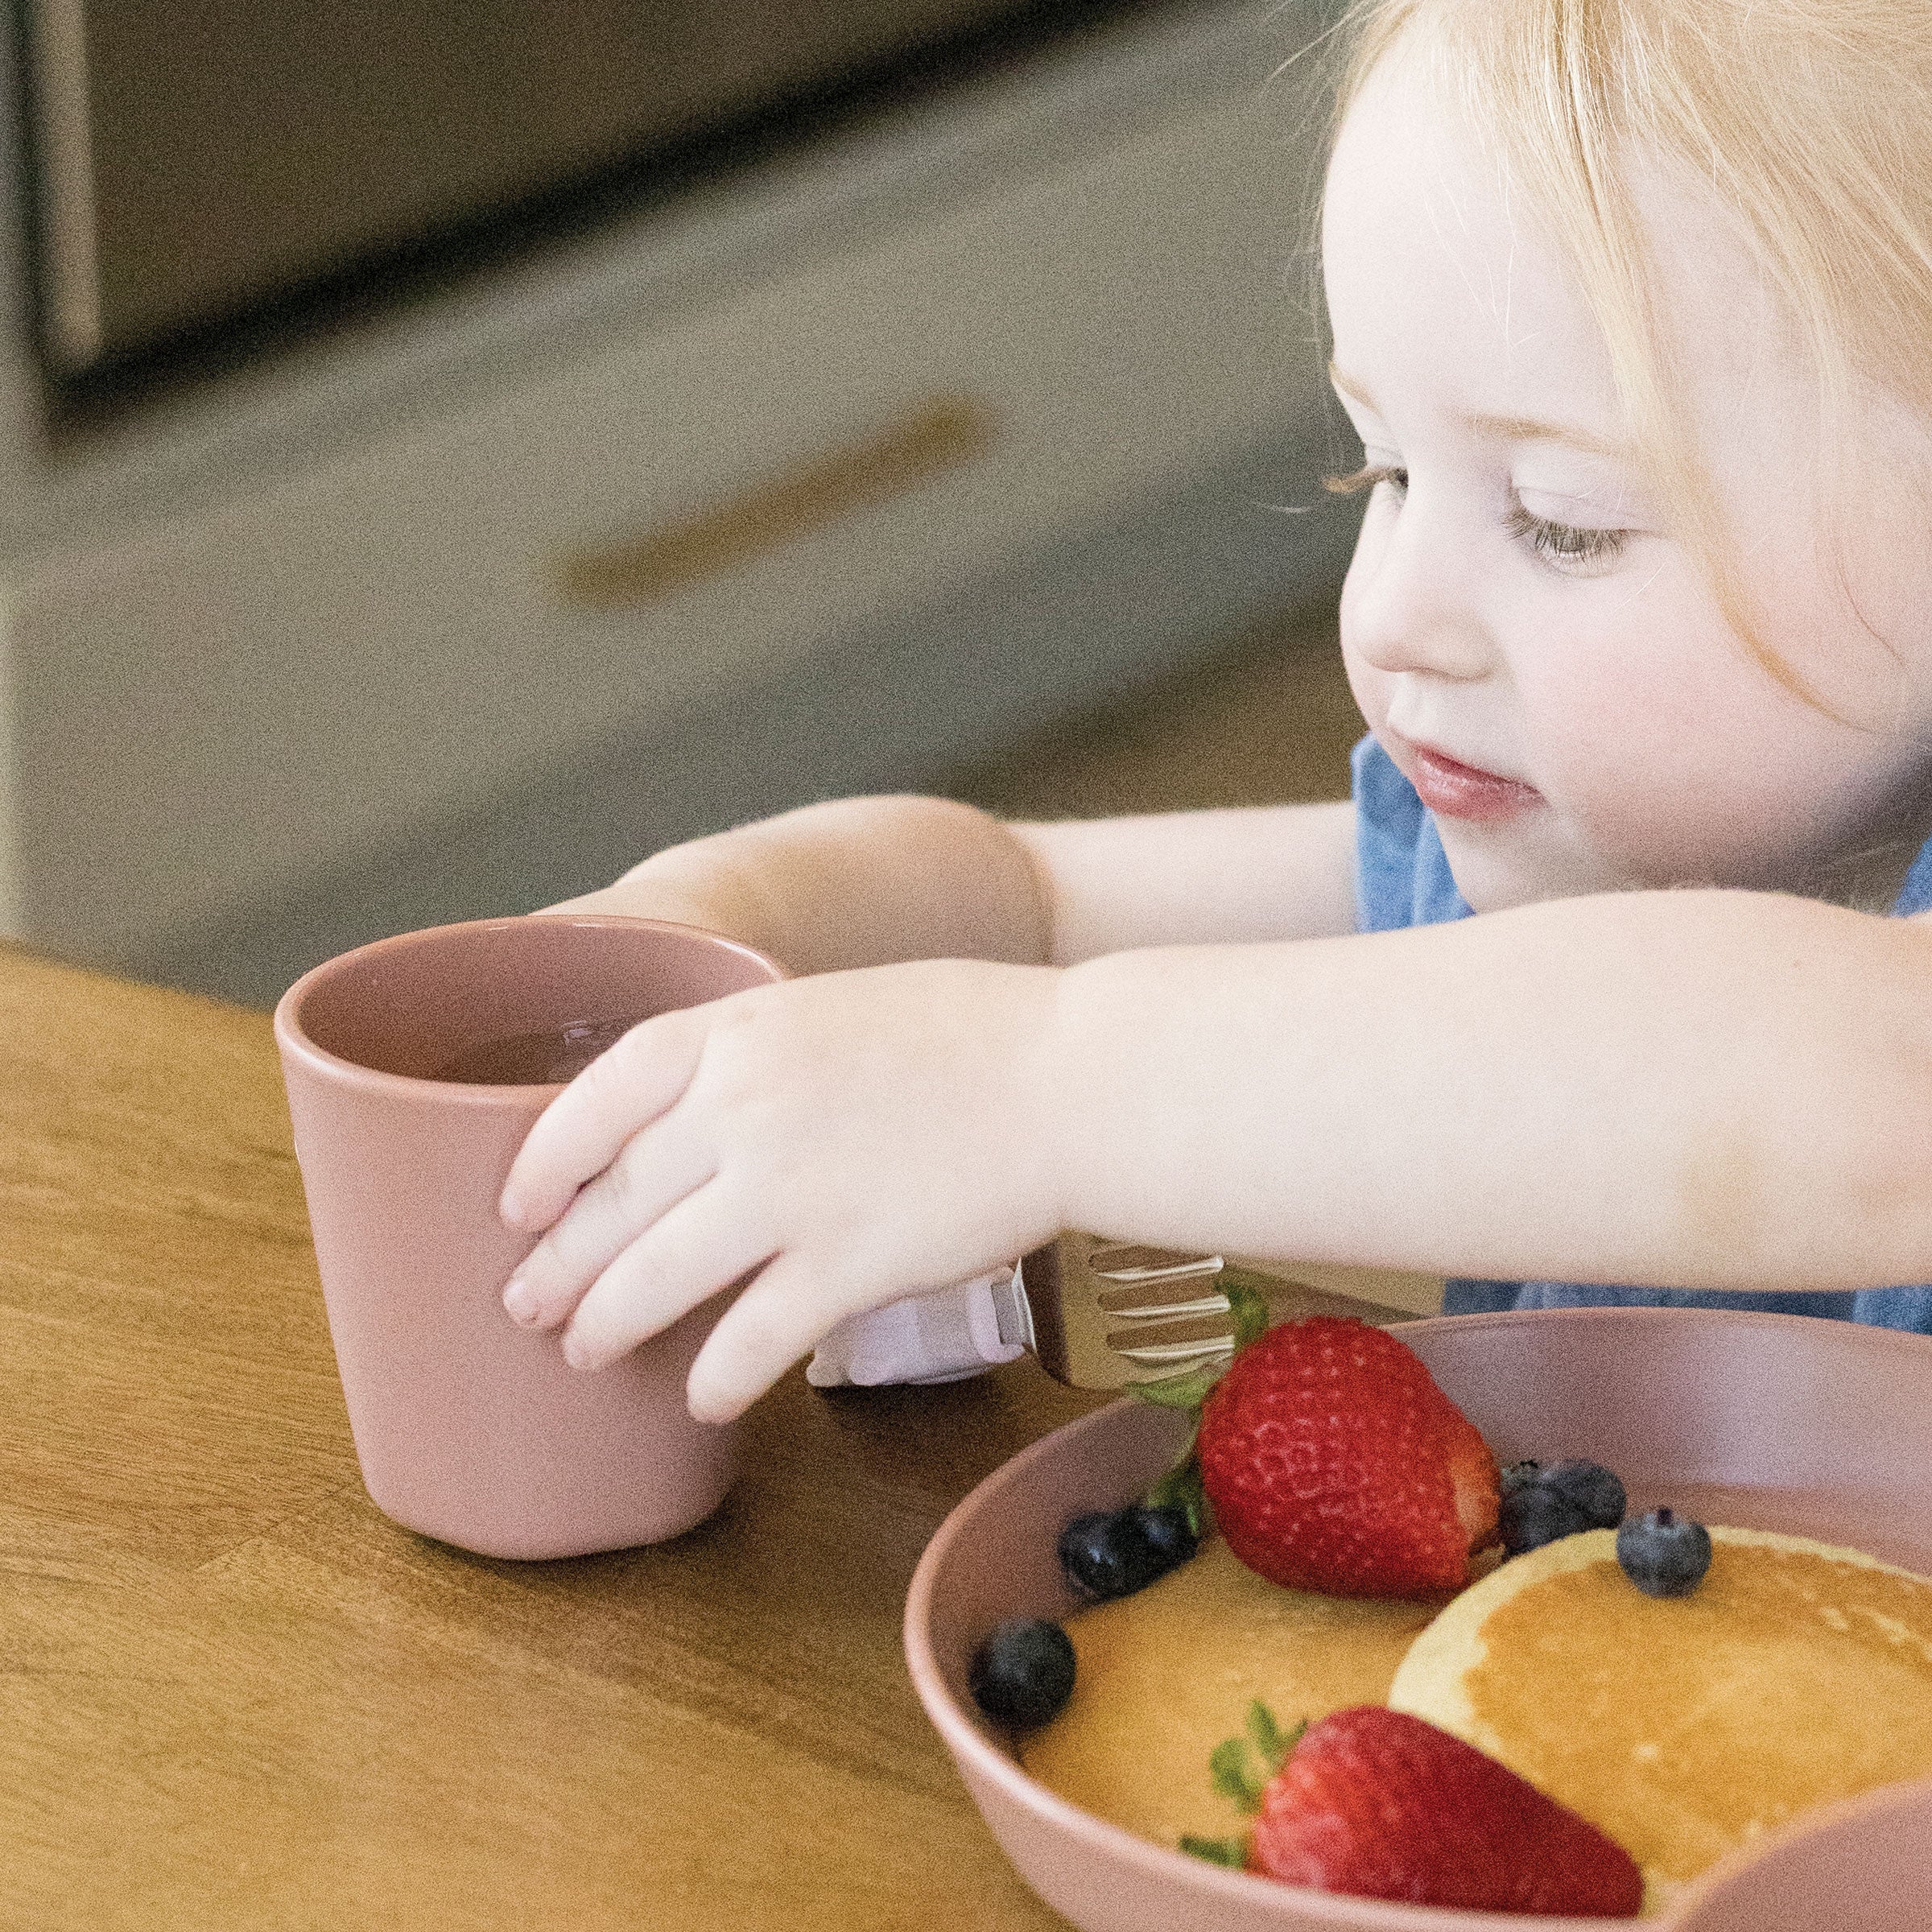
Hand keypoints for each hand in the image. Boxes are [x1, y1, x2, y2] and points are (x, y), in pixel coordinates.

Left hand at [496, 958, 1066, 1421]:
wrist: (1073, 1081)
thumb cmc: (973, 1036)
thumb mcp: (836, 1009)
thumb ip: (755, 1058)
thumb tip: (694, 1129)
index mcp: (737, 1031)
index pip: (594, 1096)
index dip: (541, 1159)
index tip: (517, 1201)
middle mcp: (744, 1108)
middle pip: (613, 1200)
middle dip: (559, 1261)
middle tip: (528, 1302)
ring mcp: (790, 1191)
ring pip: (656, 1277)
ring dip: (608, 1323)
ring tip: (585, 1351)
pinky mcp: (846, 1267)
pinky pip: (750, 1339)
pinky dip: (715, 1377)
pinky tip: (704, 1398)